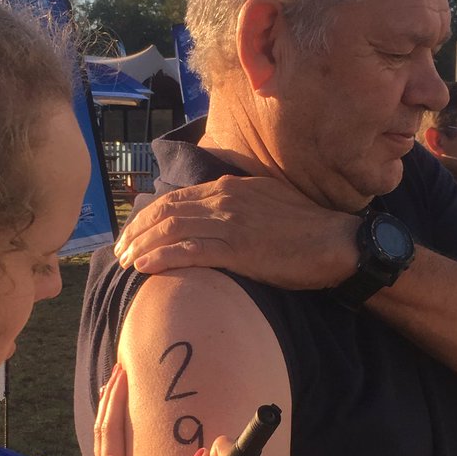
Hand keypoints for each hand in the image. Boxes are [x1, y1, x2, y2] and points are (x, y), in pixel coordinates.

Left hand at [92, 362, 131, 455]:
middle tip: (119, 368)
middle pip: (102, 425)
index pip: (111, 427)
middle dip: (110, 395)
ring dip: (107, 406)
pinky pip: (105, 444)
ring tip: (113, 384)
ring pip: (101, 433)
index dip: (116, 399)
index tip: (124, 374)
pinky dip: (107, 424)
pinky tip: (111, 420)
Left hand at [114, 175, 359, 288]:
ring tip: (125, 262)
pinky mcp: (240, 250)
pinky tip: (146, 268)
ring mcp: (231, 224)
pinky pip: (192, 251)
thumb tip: (211, 215)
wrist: (337, 242)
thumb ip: (236, 204)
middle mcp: (225, 200)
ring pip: (173, 230)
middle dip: (137, 231)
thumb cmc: (305, 228)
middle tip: (119, 250)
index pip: (176, 198)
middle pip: (166, 212)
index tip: (132, 232)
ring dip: (144, 246)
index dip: (147, 216)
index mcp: (229, 188)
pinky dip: (164, 258)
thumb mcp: (265, 203)